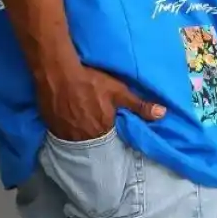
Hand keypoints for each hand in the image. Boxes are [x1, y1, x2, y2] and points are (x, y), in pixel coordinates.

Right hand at [39, 59, 165, 142]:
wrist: (58, 74)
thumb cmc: (91, 82)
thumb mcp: (118, 92)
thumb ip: (140, 106)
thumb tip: (163, 114)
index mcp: (103, 130)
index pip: (112, 142)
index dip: (112, 135)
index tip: (112, 130)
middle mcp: (85, 138)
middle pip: (95, 143)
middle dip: (98, 138)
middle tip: (97, 128)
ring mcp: (68, 135)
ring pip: (78, 142)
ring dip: (82, 137)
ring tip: (83, 127)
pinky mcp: (53, 129)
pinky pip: (63, 138)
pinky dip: (68, 134)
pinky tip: (69, 125)